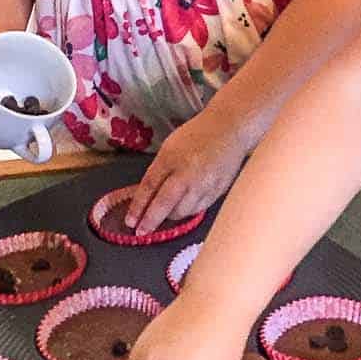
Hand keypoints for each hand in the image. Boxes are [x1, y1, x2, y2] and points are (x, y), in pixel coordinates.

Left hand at [124, 108, 247, 235]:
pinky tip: (183, 207)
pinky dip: (187, 211)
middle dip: (151, 221)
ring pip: (182, 212)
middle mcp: (188, 173)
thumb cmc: (198, 135)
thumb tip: (147, 196)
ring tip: (165, 214)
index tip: (130, 221)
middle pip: (165, 204)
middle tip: (141, 230)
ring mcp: (204, 184)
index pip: (149, 187)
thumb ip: (158, 171)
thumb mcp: (170, 147)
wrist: (230, 129)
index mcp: (171, 158)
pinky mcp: (217, 192)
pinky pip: (198, 209)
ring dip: (170, 216)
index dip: (137, 207)